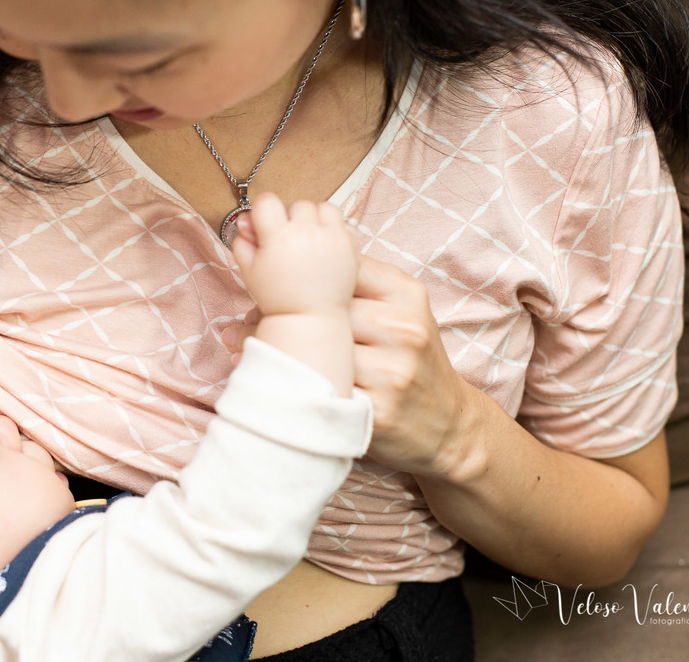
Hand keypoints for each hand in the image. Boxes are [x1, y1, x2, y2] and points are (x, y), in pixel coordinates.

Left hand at [224, 252, 473, 476]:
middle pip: (322, 308)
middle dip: (278, 312)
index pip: (339, 268)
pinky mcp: (377, 411)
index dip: (296, 275)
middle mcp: (402, 329)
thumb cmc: (411, 362)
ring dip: (275, 347)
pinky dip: (287, 381)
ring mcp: (392, 371)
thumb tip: (287, 262)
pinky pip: (321, 388)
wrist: (449, 427)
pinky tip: (264, 376)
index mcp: (406, 294)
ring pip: (315, 349)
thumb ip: (358, 285)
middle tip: (245, 319)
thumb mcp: (401, 312)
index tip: (269, 285)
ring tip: (238, 342)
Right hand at [230, 193, 357, 316]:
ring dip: (315, 218)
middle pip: (297, 204)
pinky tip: (324, 246)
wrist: (309, 318)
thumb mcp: (249, 270)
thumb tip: (245, 219)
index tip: (265, 225)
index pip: (267, 201)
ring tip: (309, 238)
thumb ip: (242, 241)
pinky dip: (334, 230)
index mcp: (279, 238)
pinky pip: (343, 223)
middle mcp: (308, 233)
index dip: (263, 211)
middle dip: (290, 217)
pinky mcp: (351, 246)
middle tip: (288, 239)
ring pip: (324, 207)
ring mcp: (332, 239)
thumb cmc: (277, 297)